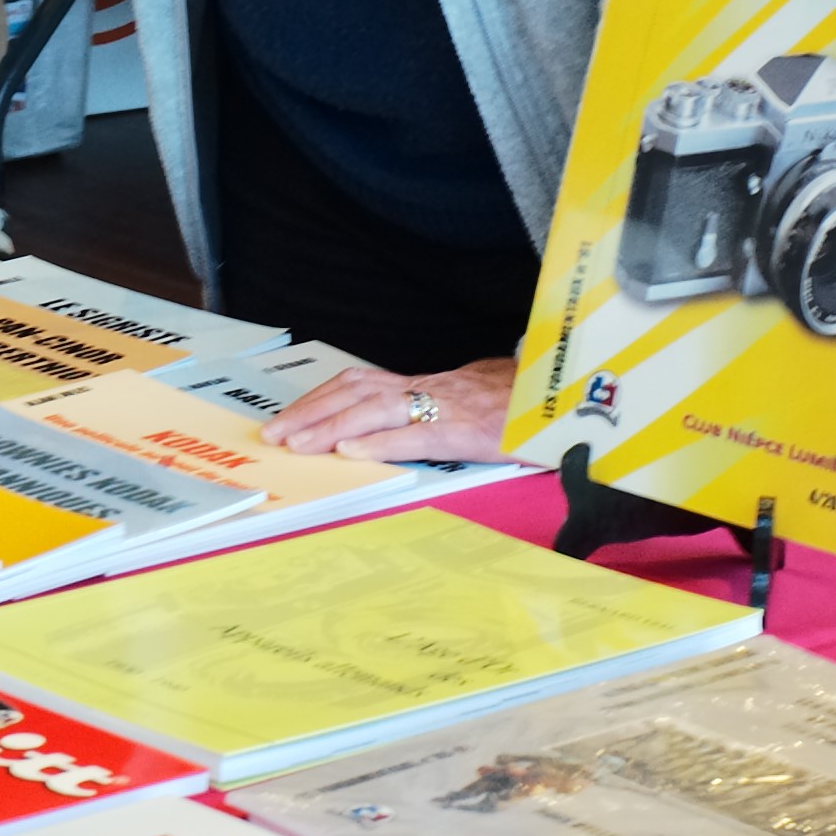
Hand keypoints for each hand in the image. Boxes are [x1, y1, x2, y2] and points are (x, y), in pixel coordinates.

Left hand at [273, 356, 517, 463]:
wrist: (561, 397)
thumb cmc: (513, 403)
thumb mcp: (462, 400)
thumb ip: (426, 409)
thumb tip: (388, 427)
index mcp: (422, 386)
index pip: (358, 385)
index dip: (319, 400)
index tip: (286, 419)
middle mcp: (426, 390)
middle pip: (355, 393)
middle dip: (311, 413)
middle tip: (274, 434)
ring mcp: (445, 408)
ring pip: (377, 409)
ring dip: (333, 426)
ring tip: (300, 443)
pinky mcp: (466, 432)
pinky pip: (418, 435)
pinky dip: (382, 442)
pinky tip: (354, 451)